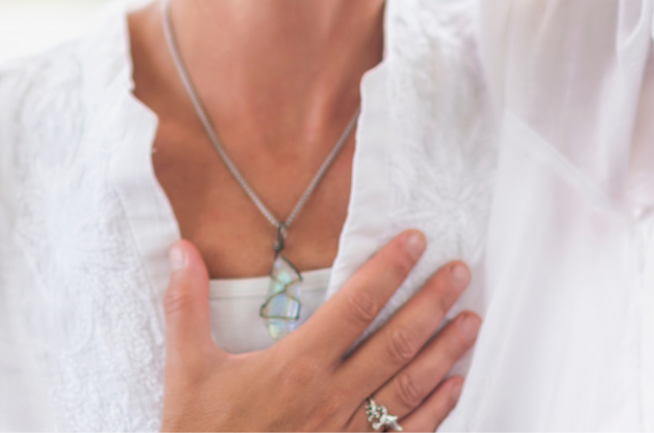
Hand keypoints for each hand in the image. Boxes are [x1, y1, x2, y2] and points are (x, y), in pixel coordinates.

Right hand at [160, 231, 479, 431]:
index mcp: (297, 368)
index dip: (389, 269)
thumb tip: (182, 250)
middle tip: (460, 273)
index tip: (415, 242)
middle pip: (395, 342)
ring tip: (471, 321)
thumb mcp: (187, 370)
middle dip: (432, 303)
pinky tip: (454, 388)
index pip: (356, 305)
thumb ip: (187, 305)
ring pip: (409, 388)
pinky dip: (437, 410)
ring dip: (444, 352)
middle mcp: (332, 399)